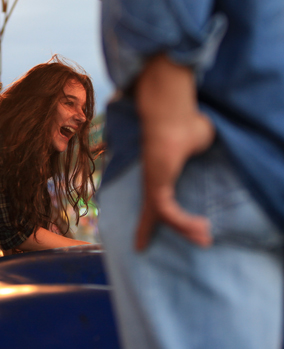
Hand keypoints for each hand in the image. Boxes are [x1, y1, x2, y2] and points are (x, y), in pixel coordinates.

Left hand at [135, 55, 215, 250]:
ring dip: (185, 228)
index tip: (158, 234)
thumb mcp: (198, 143)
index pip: (157, 198)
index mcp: (160, 171)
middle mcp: (153, 180)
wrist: (171, 116)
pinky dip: (183, 221)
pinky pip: (168, 213)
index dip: (154, 216)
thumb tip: (198, 150)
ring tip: (205, 236)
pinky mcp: (155, 187)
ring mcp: (152, 184)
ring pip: (164, 216)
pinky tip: (200, 225)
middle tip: (198, 241)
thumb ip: (196, 152)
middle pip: (153, 214)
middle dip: (166, 230)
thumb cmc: (185, 124)